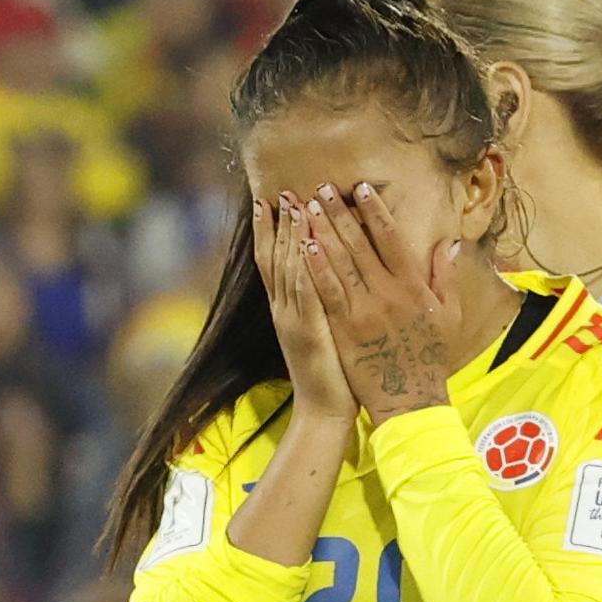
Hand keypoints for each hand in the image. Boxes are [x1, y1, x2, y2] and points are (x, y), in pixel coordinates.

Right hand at [255, 193, 355, 420]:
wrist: (324, 412)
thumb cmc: (332, 373)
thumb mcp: (321, 331)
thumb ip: (319, 301)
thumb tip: (324, 273)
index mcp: (287, 308)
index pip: (274, 260)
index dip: (271, 229)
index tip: (270, 198)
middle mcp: (284, 309)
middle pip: (276, 257)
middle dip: (279, 222)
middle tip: (280, 189)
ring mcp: (293, 320)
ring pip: (290, 268)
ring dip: (291, 235)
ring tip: (294, 203)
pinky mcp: (310, 332)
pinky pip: (306, 293)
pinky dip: (304, 267)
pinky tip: (306, 244)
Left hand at [299, 182, 461, 423]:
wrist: (410, 399)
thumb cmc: (430, 357)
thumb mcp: (448, 315)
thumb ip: (446, 277)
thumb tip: (449, 242)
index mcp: (413, 286)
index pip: (391, 238)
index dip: (375, 210)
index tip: (361, 188)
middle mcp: (387, 293)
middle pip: (359, 244)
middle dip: (340, 213)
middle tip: (322, 189)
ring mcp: (363, 310)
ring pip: (339, 262)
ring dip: (322, 232)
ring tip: (307, 207)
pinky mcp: (344, 328)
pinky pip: (327, 291)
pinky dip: (315, 267)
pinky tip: (303, 246)